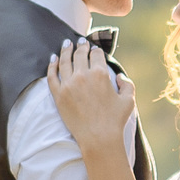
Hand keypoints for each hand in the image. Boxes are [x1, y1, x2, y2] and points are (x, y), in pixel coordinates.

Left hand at [46, 38, 133, 159]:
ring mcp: (68, 84)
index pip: (96, 55)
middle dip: (80, 46)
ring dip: (65, 50)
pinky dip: (52, 65)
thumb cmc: (115, 120)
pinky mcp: (58, 94)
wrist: (98, 138)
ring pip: (64, 61)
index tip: (94, 48)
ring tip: (66, 44)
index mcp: (101, 74)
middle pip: (80, 54)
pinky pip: (52, 75)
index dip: (96, 50)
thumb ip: (127, 84)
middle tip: (80, 42)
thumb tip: (119, 76)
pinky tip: (53, 58)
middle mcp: (83, 75)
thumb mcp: (128, 100)